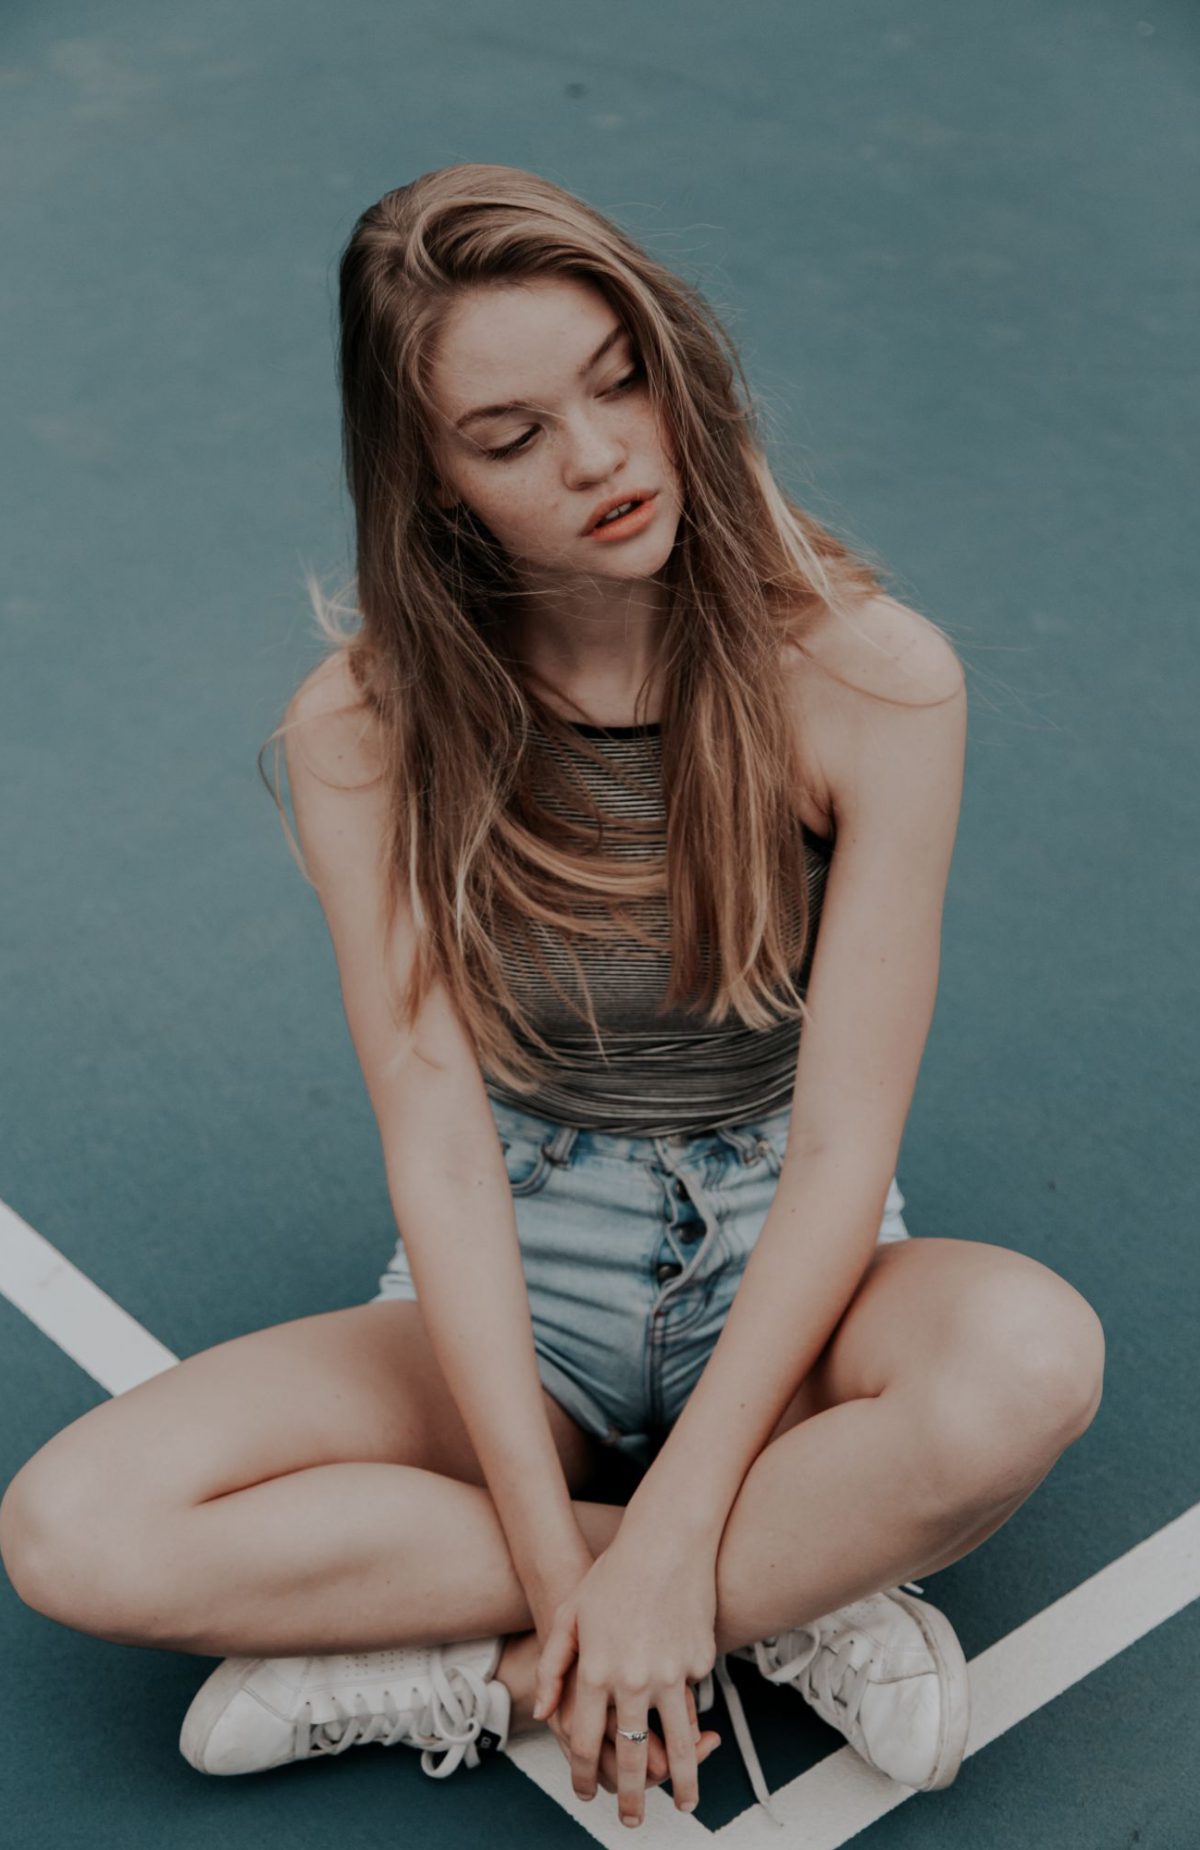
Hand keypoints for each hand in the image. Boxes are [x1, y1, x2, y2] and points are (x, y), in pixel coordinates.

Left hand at [531, 1537, 721, 1824]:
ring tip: (686, 1805)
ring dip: (684, 1782)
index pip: (585, 1742)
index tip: (583, 1792)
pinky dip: (692, 1712)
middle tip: (631, 1820)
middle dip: (632, 1797)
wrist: (667, 1541)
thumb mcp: (568, 1614)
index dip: (581, 1774)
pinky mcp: (699, 1662)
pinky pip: (693, 1696)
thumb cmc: (612, 1574)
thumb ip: (553, 1666)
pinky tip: (694, 1719)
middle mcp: (632, 1680)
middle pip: (633, 1757)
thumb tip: (543, 1711)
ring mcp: (670, 1673)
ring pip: (680, 1745)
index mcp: (595, 1671)